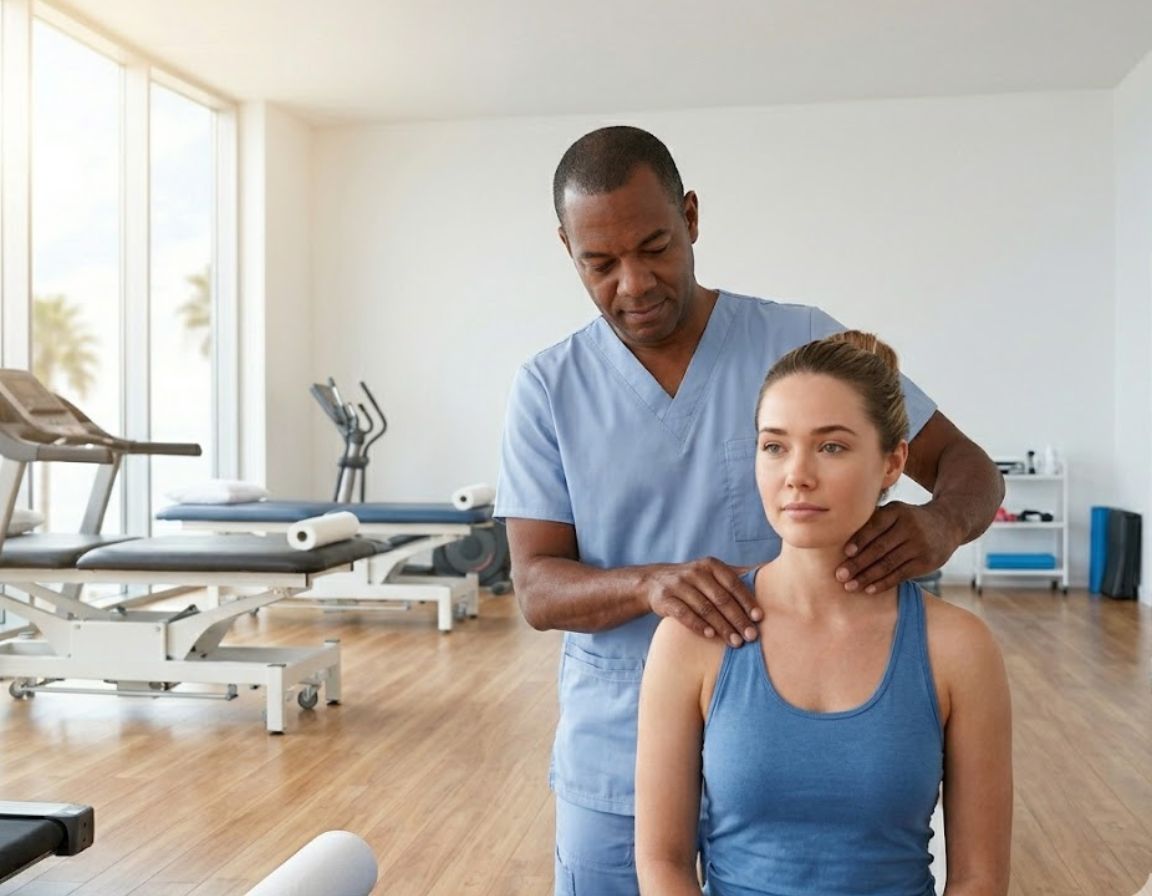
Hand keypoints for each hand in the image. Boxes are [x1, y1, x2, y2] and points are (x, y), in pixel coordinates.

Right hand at [642, 557, 760, 645]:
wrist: (653, 582)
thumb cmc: (692, 581)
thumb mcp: (711, 572)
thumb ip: (735, 575)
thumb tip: (768, 572)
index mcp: (710, 565)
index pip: (733, 583)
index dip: (746, 600)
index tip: (759, 618)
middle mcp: (694, 572)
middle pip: (720, 598)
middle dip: (738, 618)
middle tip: (751, 636)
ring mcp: (678, 585)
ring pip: (704, 608)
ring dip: (722, 626)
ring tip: (735, 642)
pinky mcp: (664, 599)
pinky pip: (683, 614)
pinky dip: (698, 625)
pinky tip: (711, 636)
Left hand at [836, 501, 958, 594]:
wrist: (947, 524)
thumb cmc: (907, 519)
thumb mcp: (894, 511)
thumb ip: (872, 519)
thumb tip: (836, 532)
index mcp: (897, 511)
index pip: (876, 526)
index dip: (860, 539)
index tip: (845, 552)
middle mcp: (910, 527)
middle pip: (880, 548)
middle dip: (858, 563)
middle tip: (839, 575)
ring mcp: (920, 546)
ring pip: (889, 564)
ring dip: (867, 577)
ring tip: (849, 586)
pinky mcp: (926, 562)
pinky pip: (901, 575)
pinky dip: (883, 583)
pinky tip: (868, 589)